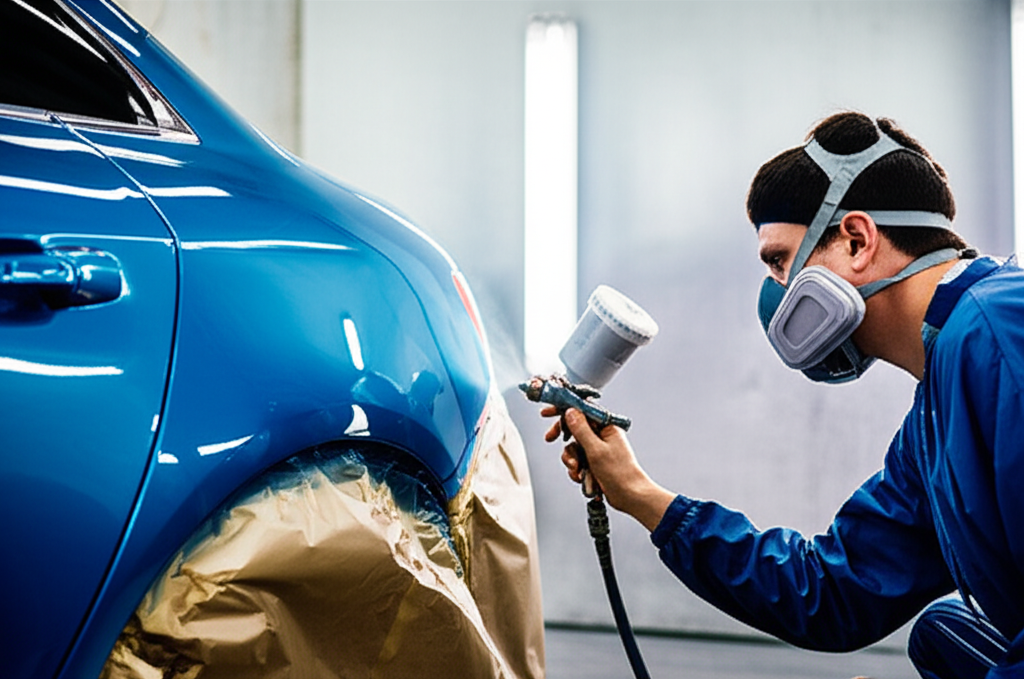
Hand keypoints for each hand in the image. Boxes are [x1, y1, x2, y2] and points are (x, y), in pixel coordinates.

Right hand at [542, 407, 674, 530]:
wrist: (629, 496)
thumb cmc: (620, 473)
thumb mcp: (596, 449)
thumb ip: (581, 429)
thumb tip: (571, 412)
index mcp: (606, 427)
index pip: (582, 411)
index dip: (564, 410)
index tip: (547, 413)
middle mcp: (601, 436)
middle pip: (574, 429)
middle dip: (563, 437)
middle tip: (550, 438)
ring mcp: (597, 449)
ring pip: (573, 447)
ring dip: (571, 459)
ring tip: (577, 469)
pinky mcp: (594, 462)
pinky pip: (577, 461)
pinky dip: (576, 470)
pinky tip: (582, 477)